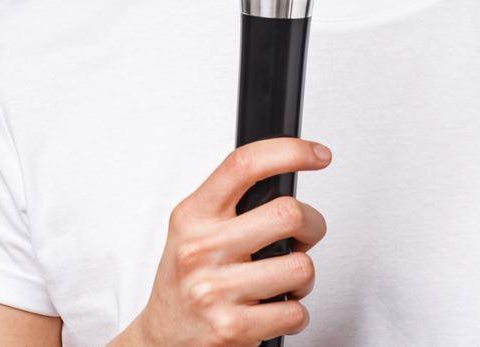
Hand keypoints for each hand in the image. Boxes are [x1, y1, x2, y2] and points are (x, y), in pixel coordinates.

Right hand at [112, 137, 331, 346]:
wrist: (161, 338)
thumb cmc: (185, 281)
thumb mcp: (192, 229)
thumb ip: (230, 203)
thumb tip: (286, 173)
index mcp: (194, 215)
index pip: (244, 165)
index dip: (289, 151)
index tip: (317, 154)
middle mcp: (201, 249)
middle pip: (288, 213)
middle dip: (312, 226)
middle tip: (303, 237)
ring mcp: (215, 289)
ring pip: (300, 266)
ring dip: (304, 277)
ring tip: (281, 281)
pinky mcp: (231, 327)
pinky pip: (295, 311)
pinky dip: (295, 313)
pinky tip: (273, 310)